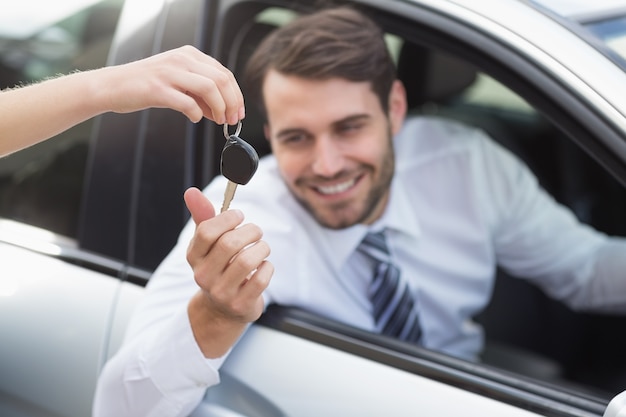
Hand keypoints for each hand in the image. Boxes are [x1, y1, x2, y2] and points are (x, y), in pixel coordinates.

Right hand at [101, 45, 244, 124]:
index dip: (236, 95)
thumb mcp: (177, 82)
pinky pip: (187, 103)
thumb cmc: (145, 86)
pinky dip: (196, 114)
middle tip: (231, 120)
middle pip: (221, 80)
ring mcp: (169, 72)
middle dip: (232, 103)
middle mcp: (181, 59)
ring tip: (217, 121)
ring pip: (209, 88)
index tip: (238, 112)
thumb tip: (221, 111)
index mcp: (189, 55)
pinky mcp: (157, 89)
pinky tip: (195, 118)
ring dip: (219, 108)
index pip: (224, 73)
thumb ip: (199, 93)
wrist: (112, 86)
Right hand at [184, 187, 272, 356]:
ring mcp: (222, 292)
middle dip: (250, 231)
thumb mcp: (207, 244)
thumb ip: (203, 217)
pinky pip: (260, 279)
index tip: (239, 216)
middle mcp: (204, 276)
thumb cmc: (218, 267)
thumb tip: (191, 192)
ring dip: (261, 248)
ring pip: (247, 261)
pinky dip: (267, 267)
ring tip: (262, 247)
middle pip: (229, 244)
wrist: (221, 310)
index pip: (207, 232)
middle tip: (256, 231)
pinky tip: (264, 266)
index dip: (228, 219)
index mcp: (194, 257)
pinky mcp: (240, 304)